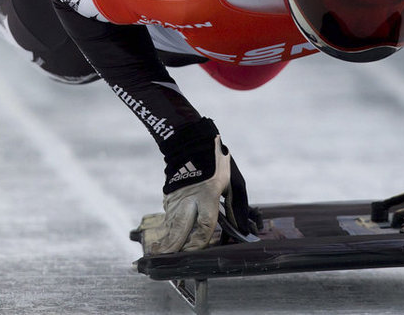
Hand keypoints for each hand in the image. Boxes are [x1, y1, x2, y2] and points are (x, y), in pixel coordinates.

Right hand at [142, 119, 250, 254]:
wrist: (190, 141)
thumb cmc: (216, 162)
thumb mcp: (233, 182)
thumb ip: (236, 206)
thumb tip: (241, 228)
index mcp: (207, 196)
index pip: (203, 226)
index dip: (200, 243)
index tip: (197, 252)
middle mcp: (189, 200)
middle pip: (180, 230)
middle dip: (174, 248)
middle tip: (169, 261)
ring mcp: (176, 199)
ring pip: (171, 225)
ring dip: (168, 240)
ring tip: (161, 254)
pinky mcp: (168, 196)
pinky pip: (169, 216)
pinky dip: (169, 228)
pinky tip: (169, 236)